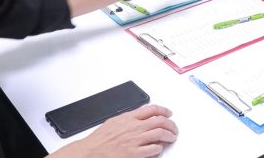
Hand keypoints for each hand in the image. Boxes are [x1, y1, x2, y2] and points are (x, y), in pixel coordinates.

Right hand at [54, 105, 176, 157]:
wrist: (90, 152)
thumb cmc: (99, 139)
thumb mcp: (114, 121)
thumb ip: (128, 117)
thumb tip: (140, 113)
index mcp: (128, 118)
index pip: (152, 109)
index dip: (164, 110)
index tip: (169, 113)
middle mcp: (134, 127)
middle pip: (160, 121)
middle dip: (170, 124)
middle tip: (173, 128)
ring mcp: (135, 140)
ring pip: (160, 134)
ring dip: (169, 135)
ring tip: (171, 138)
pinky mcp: (134, 153)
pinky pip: (153, 150)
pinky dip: (159, 148)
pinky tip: (159, 149)